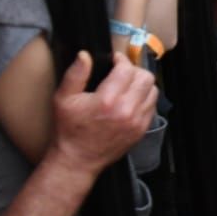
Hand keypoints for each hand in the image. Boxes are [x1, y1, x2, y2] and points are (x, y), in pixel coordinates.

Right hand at [47, 50, 157, 173]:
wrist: (78, 160)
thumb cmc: (69, 130)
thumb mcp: (64, 99)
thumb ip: (75, 74)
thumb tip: (85, 55)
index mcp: (107, 101)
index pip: (126, 69)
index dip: (120, 60)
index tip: (114, 61)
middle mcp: (126, 111)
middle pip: (145, 77)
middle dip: (133, 71)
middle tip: (121, 74)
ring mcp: (137, 122)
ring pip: (152, 90)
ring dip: (141, 84)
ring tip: (127, 87)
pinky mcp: (142, 130)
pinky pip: (152, 105)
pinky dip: (144, 99)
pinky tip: (130, 101)